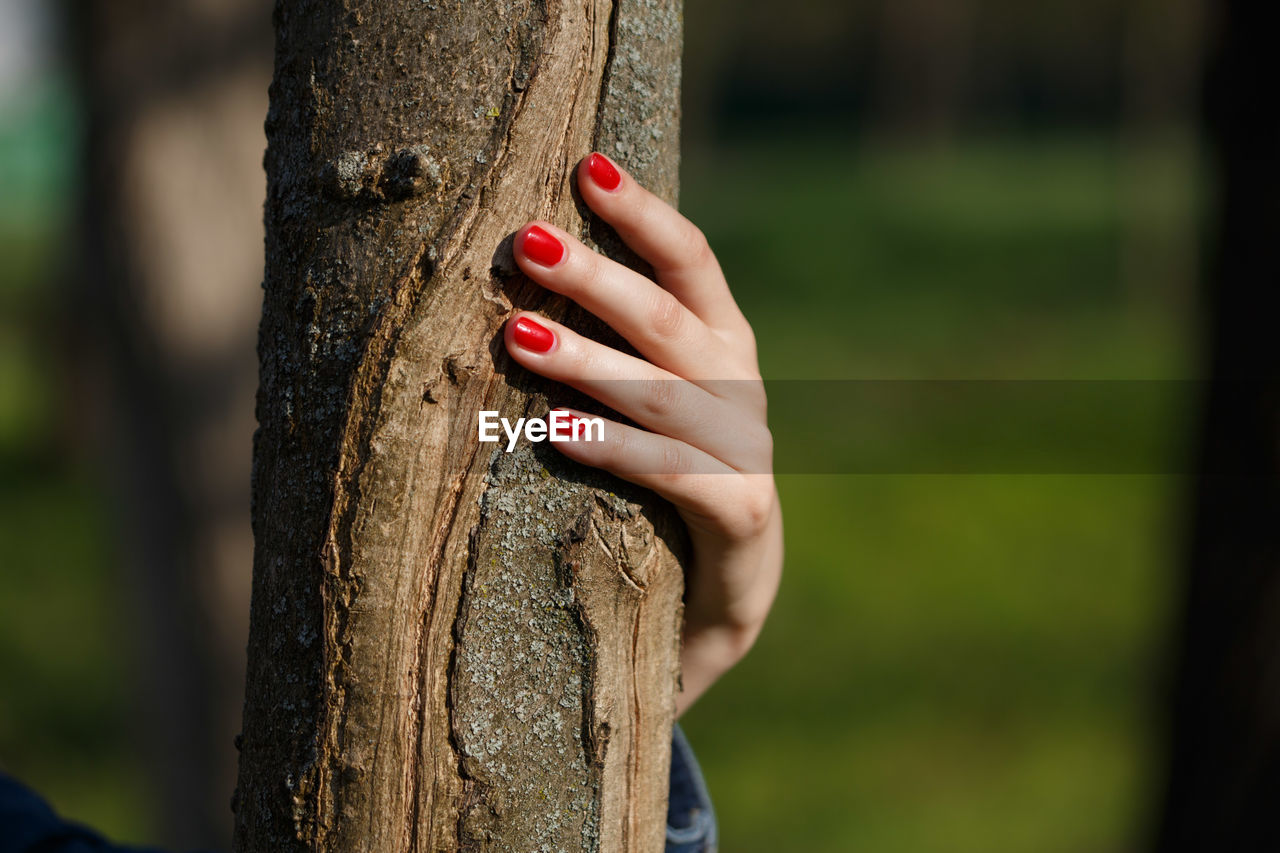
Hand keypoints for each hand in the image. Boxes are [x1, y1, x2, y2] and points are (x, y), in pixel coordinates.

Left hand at [502, 152, 782, 715]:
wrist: (720, 593)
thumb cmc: (664, 478)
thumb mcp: (648, 397)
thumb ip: (614, 343)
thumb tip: (520, 266)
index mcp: (721, 341)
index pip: (690, 260)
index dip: (643, 212)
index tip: (586, 166)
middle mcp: (739, 383)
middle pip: (669, 317)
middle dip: (598, 278)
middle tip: (528, 241)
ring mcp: (745, 448)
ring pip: (662, 393)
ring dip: (588, 361)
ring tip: (516, 334)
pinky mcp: (741, 512)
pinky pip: (673, 472)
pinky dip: (615, 448)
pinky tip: (556, 431)